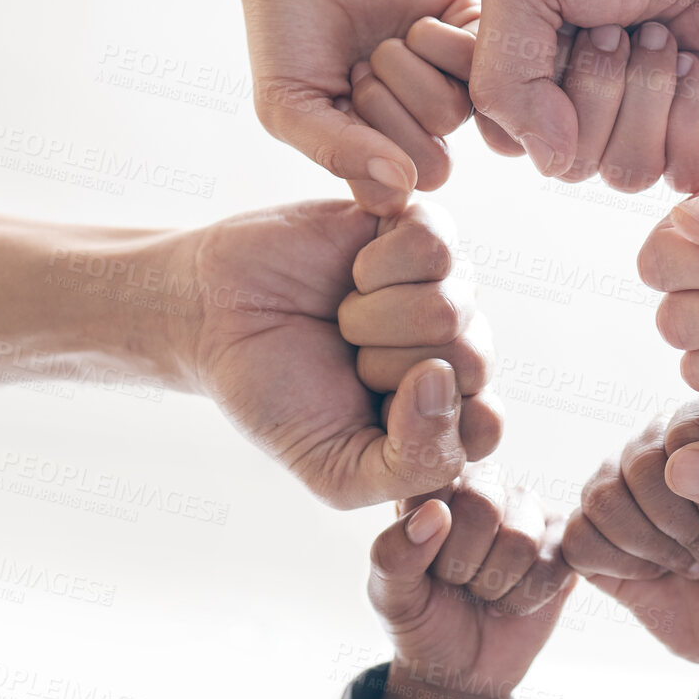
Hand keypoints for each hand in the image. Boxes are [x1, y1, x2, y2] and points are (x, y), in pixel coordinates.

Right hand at [164, 199, 502, 508]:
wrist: (213, 317)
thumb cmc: (276, 395)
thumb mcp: (337, 470)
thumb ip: (411, 465)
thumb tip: (443, 381)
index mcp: (449, 412)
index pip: (485, 427)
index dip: (424, 424)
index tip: (370, 414)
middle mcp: (458, 346)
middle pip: (472, 362)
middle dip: (388, 368)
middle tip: (349, 360)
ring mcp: (446, 285)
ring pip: (451, 308)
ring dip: (376, 319)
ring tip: (346, 318)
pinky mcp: (423, 229)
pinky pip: (435, 247)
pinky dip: (377, 266)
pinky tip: (355, 273)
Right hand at [178, 0, 478, 215]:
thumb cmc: (286, 33)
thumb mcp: (289, 106)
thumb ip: (338, 154)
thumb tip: (405, 184)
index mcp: (380, 154)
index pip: (398, 193)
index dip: (367, 157)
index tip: (336, 109)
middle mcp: (422, 126)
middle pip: (435, 166)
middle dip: (386, 115)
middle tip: (358, 70)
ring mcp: (450, 82)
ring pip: (453, 115)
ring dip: (405, 74)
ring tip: (381, 45)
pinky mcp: (472, 34)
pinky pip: (479, 64)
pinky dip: (436, 42)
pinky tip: (415, 24)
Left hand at [365, 482, 575, 698]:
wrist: (461, 669)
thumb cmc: (422, 619)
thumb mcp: (389, 595)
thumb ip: (394, 552)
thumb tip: (434, 512)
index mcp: (436, 486)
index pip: (436, 488)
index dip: (431, 543)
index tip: (424, 568)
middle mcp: (486, 486)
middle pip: (483, 507)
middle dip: (464, 565)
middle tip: (457, 582)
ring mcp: (530, 512)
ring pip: (520, 540)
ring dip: (495, 586)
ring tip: (483, 591)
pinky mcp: (565, 544)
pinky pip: (553, 566)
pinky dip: (524, 600)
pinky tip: (511, 600)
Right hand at [469, 0, 698, 191]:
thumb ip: (502, 78)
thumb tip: (551, 160)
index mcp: (531, 77)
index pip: (513, 142)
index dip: (537, 95)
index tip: (567, 25)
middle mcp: (585, 110)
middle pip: (573, 165)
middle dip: (600, 88)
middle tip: (623, 22)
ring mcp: (649, 123)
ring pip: (628, 174)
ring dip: (646, 96)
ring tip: (661, 35)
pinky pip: (687, 172)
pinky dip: (690, 118)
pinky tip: (696, 63)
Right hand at [561, 396, 698, 698]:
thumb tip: (680, 466)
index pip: (688, 428)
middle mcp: (666, 440)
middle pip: (640, 465)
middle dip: (688, 529)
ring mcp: (627, 485)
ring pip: (603, 498)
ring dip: (656, 549)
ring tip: (697, 566)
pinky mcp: (599, 533)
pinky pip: (577, 536)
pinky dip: (620, 566)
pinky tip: (657, 574)